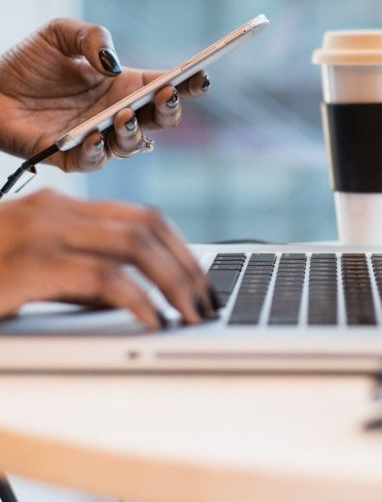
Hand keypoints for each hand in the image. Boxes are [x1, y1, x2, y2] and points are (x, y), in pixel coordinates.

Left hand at [0, 18, 209, 170]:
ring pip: (133, 145)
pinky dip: (98, 151)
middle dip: (171, 110)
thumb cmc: (27, 63)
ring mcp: (98, 137)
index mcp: (126, 85)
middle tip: (166, 95)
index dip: (189, 83)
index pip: (168, 86)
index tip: (201, 75)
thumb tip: (113, 64)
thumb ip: (92, 36)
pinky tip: (94, 135)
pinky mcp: (71, 156)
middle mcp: (118, 113)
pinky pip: (94, 161)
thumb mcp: (61, 33)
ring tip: (123, 115)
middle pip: (162, 120)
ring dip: (134, 132)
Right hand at [0, 189, 217, 327]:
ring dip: (174, 281)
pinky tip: (152, 321)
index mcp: (62, 207)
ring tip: (191, 314)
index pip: (143, 216)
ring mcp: (41, 234)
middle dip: (187, 266)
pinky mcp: (28, 266)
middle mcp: (56, 212)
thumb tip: (134, 296)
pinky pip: (103, 278)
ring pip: (135, 245)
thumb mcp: (35, 271)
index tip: (200, 278)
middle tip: (206, 301)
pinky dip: (138, 300)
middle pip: (148, 227)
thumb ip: (82, 275)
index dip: (180, 247)